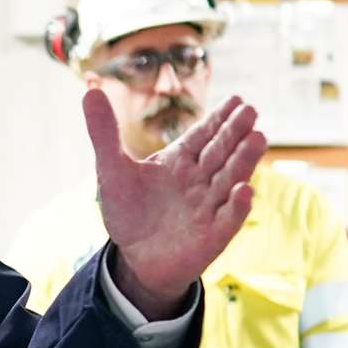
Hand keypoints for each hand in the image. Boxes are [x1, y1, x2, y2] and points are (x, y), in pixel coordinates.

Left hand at [85, 91, 266, 318]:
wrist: (135, 259)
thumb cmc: (128, 212)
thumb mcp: (111, 170)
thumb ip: (104, 132)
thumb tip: (89, 89)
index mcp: (180, 162)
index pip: (204, 135)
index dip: (219, 118)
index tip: (236, 99)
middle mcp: (200, 180)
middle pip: (221, 152)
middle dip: (235, 133)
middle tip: (250, 110)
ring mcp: (209, 207)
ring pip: (230, 179)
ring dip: (244, 160)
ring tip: (257, 137)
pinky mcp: (212, 236)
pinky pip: (228, 219)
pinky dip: (236, 205)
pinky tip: (243, 190)